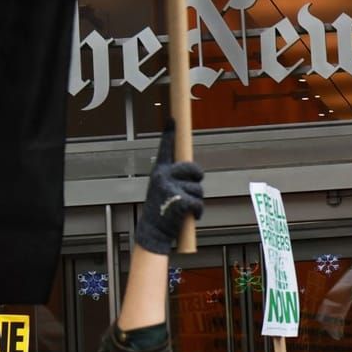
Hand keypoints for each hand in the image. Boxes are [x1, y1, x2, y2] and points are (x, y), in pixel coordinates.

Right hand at [133, 122, 204, 255]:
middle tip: (193, 189)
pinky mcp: (179, 201)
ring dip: (197, 200)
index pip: (165, 149)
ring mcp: (170, 188)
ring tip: (185, 208)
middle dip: (198, 178)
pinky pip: (198, 203)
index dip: (170, 134)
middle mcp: (163, 176)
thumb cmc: (160, 211)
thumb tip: (193, 173)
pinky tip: (191, 216)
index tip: (173, 119)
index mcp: (159, 171)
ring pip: (198, 189)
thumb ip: (174, 178)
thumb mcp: (162, 190)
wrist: (152, 233)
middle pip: (193, 169)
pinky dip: (198, 211)